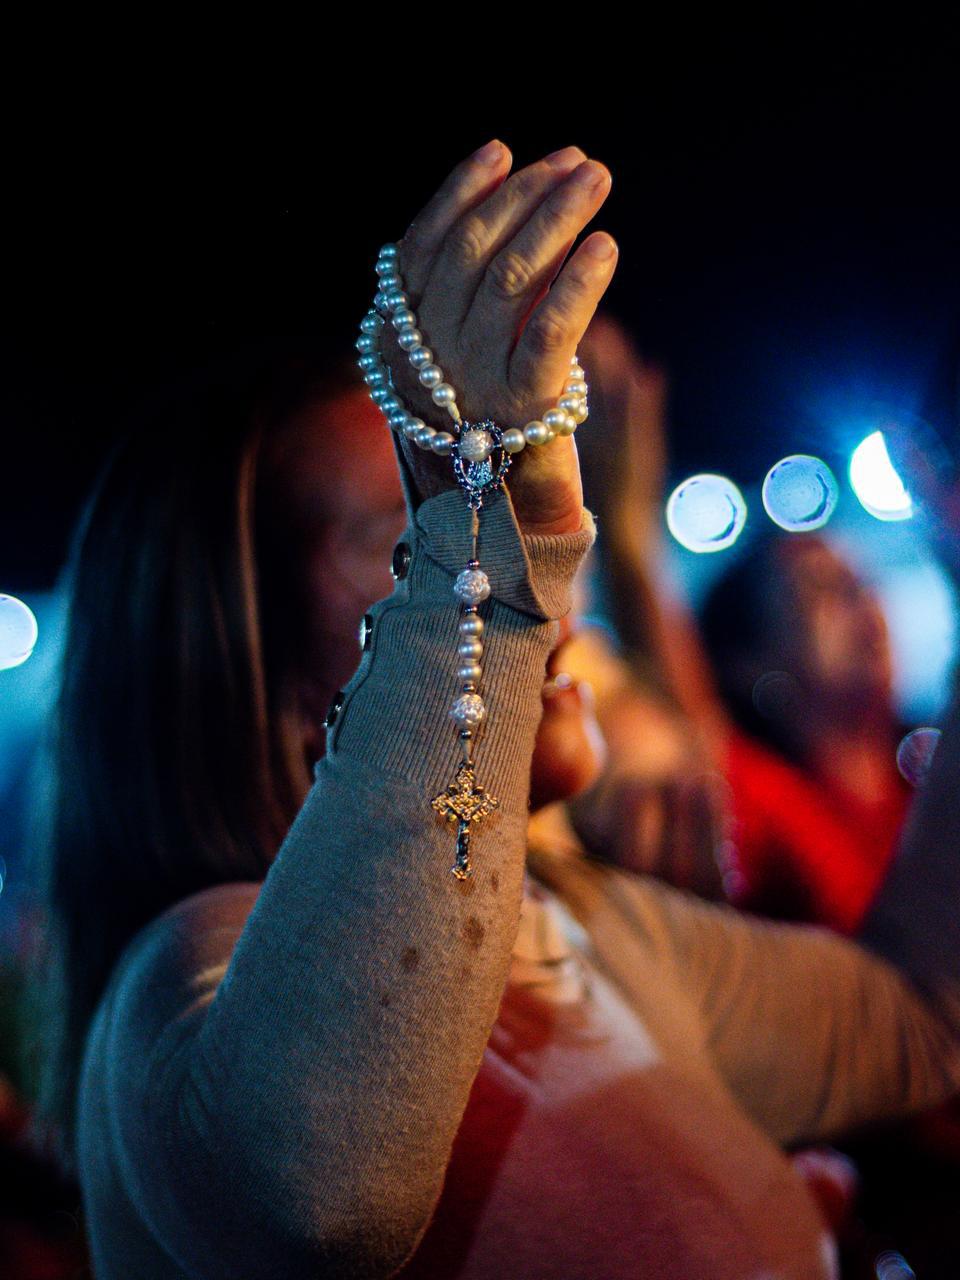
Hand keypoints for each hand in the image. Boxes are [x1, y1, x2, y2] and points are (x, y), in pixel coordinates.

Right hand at [389, 141, 616, 535]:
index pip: (421, 251)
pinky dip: (578, 284)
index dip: (459, 196)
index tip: (502, 153)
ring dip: (556, 219)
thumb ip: (469, 303)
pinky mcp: (524, 408)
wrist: (501, 530)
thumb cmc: (487, 434)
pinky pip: (550, 332)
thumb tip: (523, 213)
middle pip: (472, 255)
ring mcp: (474, 383)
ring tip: (595, 180)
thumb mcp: (460, 367)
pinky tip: (605, 247)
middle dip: (525, 198)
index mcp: (398, 345)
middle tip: (576, 162)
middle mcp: (428, 360)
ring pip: (511, 280)